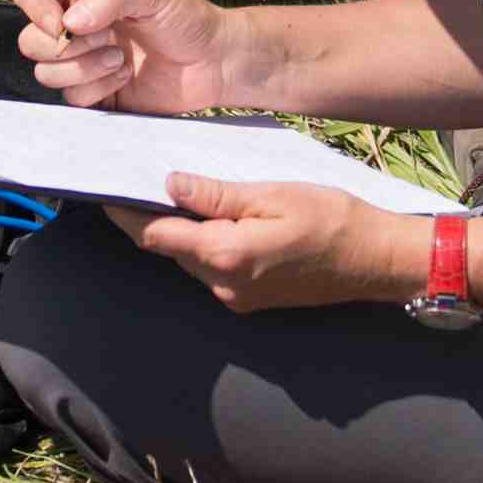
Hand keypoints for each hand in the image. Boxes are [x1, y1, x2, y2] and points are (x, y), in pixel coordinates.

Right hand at [10, 0, 255, 113]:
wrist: (214, 61)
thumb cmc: (187, 19)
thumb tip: (70, 22)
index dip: (36, 9)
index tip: (62, 22)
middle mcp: (76, 29)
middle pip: (30, 41)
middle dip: (66, 46)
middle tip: (107, 39)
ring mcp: (83, 63)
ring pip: (48, 73)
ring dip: (85, 68)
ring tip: (122, 59)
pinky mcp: (95, 94)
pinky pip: (72, 99)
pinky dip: (99, 88)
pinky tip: (126, 77)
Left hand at [117, 173, 425, 314]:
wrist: (377, 261)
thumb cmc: (332, 220)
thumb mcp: (272, 194)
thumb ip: (216, 195)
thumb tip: (169, 184)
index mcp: (225, 255)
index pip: (155, 234)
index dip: (126, 212)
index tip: (106, 189)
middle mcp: (223, 285)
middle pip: (169, 249)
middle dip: (150, 218)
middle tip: (137, 181)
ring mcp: (237, 298)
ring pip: (190, 260)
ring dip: (179, 232)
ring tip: (175, 193)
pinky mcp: (250, 301)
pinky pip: (212, 270)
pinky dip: (204, 245)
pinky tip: (212, 220)